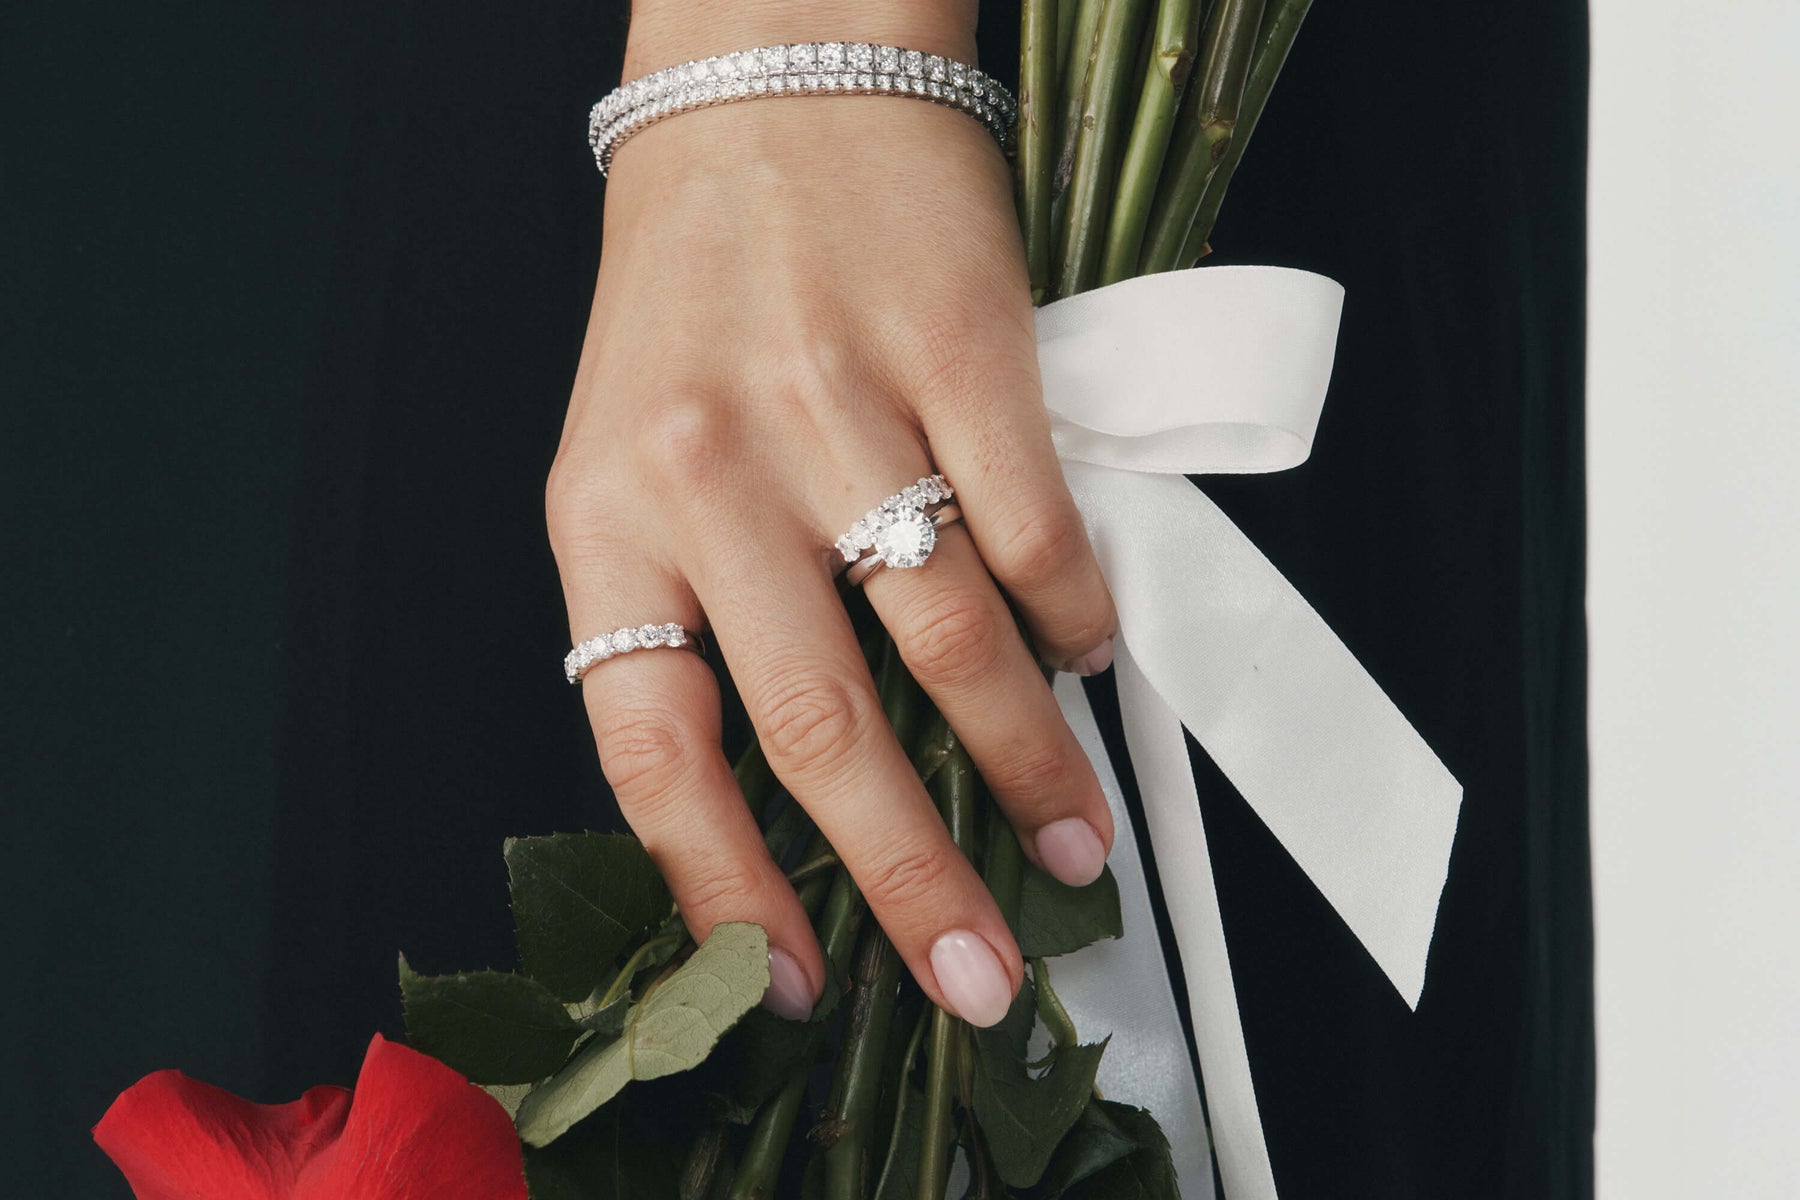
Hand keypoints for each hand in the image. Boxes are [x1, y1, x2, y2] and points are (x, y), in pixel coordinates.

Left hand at [546, 13, 1117, 1028]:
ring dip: (1029, 764)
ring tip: (1071, 841)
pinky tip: (1086, 654)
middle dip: (911, 879)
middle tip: (978, 976)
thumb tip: (798, 792)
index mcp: (607, 515)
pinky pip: (1035, 528)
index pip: (650, 747)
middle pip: (823, 728)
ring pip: (953, 641)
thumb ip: (691, 604)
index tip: (791, 984)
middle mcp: (714, 471)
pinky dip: (1073, 616)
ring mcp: (841, 409)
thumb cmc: (698, 291)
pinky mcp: (961, 349)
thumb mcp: (633, 454)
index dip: (721, 887)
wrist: (768, 85)